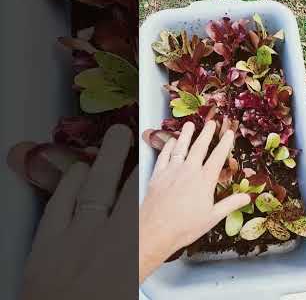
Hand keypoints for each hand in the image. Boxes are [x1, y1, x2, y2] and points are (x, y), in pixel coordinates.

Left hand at [20, 125, 137, 299]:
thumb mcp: (128, 282)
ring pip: (92, 188)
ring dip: (101, 162)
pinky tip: (78, 170)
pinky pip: (60, 202)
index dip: (144, 178)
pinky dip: (70, 182)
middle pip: (120, 187)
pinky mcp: (47, 240)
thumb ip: (140, 256)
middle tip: (123, 134)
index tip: (147, 162)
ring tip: (108, 142)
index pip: (140, 203)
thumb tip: (148, 232)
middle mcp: (104, 236)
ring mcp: (73, 234)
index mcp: (128, 251)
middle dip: (120, 158)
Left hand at [139, 121, 250, 282]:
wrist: (156, 231)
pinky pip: (163, 156)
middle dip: (206, 133)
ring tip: (190, 125)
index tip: (229, 133)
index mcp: (204, 180)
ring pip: (180, 148)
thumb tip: (247, 197)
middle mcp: (189, 171)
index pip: (217, 157)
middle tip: (211, 123)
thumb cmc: (185, 227)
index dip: (224, 143)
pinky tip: (171, 142)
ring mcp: (172, 171)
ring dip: (186, 135)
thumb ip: (230, 204)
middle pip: (199, 147)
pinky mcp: (157, 175)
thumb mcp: (213, 217)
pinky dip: (168, 147)